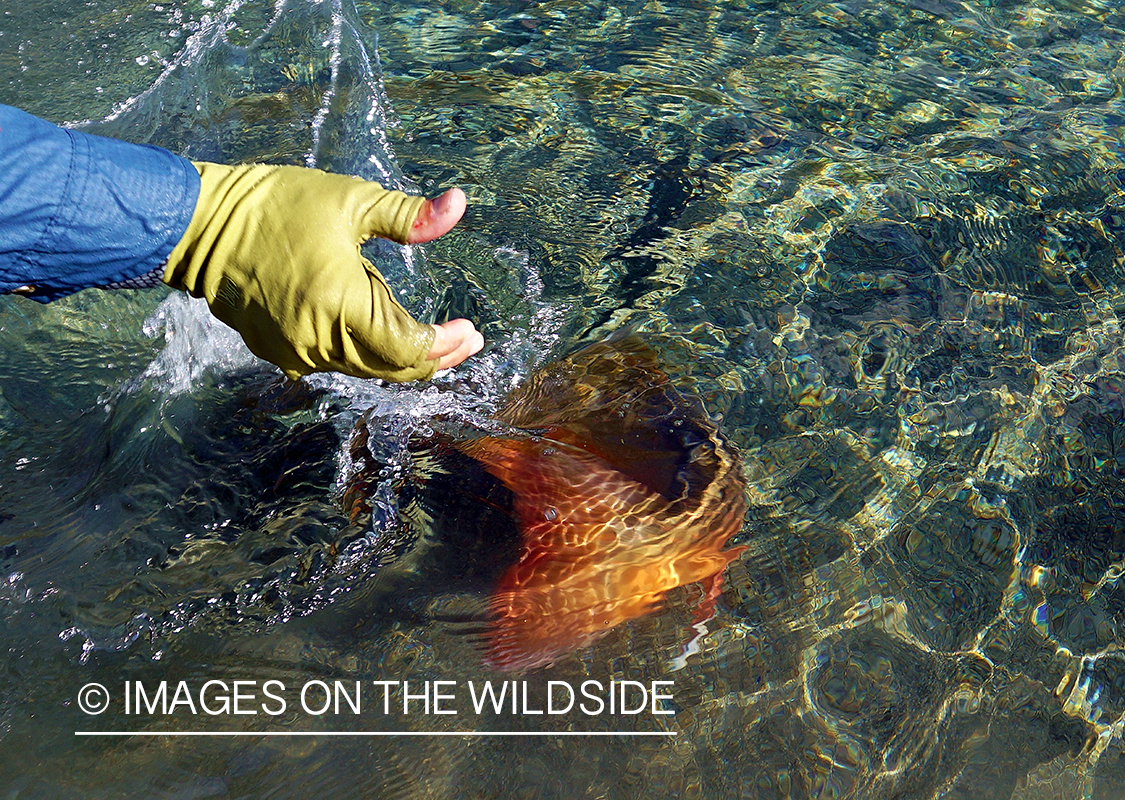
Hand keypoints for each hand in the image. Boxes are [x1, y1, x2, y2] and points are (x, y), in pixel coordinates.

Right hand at [162, 162, 481, 380]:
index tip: (471, 331)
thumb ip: (410, 215)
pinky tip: (384, 333)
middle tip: (466, 340)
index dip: (445, 344)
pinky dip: (367, 353)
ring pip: (366, 369)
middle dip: (435, 356)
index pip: (409, 348)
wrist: (198, 226)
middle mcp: (319, 340)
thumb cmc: (275, 206)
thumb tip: (459, 205)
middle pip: (392, 367)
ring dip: (402, 357)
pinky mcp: (280, 351)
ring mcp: (296, 351)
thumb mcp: (350, 200)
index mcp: (340, 304)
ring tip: (435, 338)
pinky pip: (337, 362)